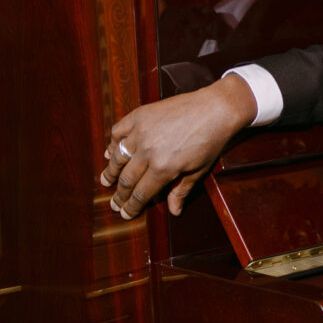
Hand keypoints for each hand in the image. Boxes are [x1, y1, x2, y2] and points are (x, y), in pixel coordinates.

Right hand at [100, 77, 258, 219]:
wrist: (216, 108)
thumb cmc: (211, 141)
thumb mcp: (199, 170)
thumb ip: (181, 190)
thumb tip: (173, 212)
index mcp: (163, 169)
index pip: (141, 193)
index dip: (131, 206)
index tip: (125, 213)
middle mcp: (148, 152)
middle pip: (126, 179)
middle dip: (119, 194)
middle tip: (114, 203)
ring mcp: (141, 132)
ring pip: (117, 157)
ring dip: (110, 172)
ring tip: (106, 181)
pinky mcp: (139, 116)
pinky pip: (117, 132)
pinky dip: (112, 144)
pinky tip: (109, 153)